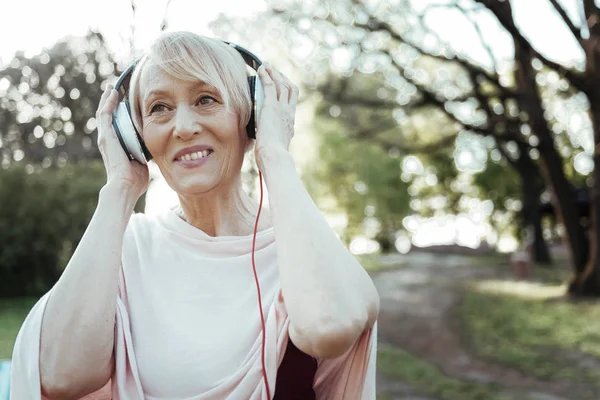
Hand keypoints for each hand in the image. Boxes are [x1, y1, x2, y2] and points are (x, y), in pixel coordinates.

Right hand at [96, 84, 148, 200]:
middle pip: (107, 117)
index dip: (118, 113)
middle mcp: (108, 141)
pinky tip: (112, 93)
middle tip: (113, 89)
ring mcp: (105, 138)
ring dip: (107, 99)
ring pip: (103, 113)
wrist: (126, 186)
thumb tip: (156, 147)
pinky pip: (105, 115)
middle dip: (110, 103)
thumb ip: (145, 152)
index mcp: (116, 146)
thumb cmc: (135, 180)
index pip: (115, 125)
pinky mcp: (106, 136)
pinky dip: (108, 103)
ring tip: (111, 88)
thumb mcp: (142, 161)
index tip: (123, 102)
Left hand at [255, 63, 298, 170]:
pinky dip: (266, 75)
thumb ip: (270, 141)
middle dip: (283, 79)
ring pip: (282, 84)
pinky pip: (270, 85)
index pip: (291, 103)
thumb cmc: (272, 156)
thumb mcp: (274, 146)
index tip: (280, 87)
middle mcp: (289, 113)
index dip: (287, 92)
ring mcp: (282, 108)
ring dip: (275, 74)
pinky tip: (261, 69)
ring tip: (267, 67)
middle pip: (291, 89)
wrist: (274, 156)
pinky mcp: (272, 106)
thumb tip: (261, 144)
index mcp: (290, 123)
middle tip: (275, 72)